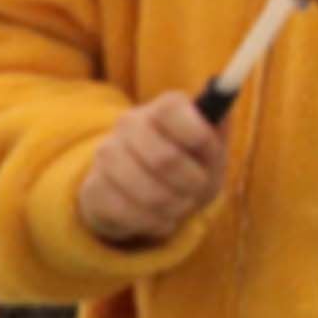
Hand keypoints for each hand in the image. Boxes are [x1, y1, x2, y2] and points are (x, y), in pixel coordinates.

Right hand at [76, 90, 229, 250]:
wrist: (145, 195)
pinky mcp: (93, 188)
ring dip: (176, 207)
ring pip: (149, 193)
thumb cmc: (189, 164)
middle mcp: (129, 124)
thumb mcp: (211, 149)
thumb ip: (218, 127)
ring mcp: (106, 155)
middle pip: (164, 159)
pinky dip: (155, 223)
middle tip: (199, 189)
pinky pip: (129, 214)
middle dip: (193, 183)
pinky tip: (162, 219)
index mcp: (163, 108)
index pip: (171, 110)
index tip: (210, 154)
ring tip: (182, 206)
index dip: (198, 136)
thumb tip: (225, 94)